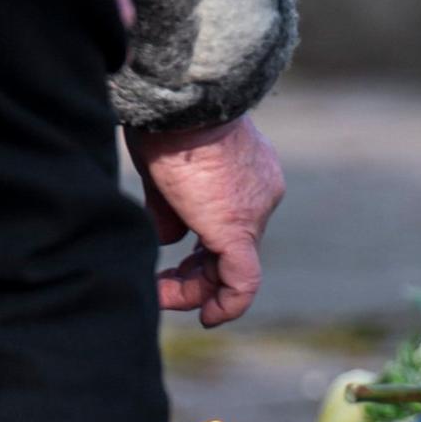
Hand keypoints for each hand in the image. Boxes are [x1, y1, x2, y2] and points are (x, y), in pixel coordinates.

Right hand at [128, 116, 284, 326]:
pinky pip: (243, 280)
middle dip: (195, 276)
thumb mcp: (167, 168)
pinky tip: (207, 317)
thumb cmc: (167, 124)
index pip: (227, 223)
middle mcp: (260, 196)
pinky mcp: (238, 230)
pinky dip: (227, 303)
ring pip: (234, 268)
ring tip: (163, 296)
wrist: (180, 104)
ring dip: (198, 291)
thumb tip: (169, 238)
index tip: (174, 263)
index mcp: (246, 176)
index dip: (201, 249)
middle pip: (232, 250)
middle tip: (161, 288)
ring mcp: (254, 213)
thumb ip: (171, 207)